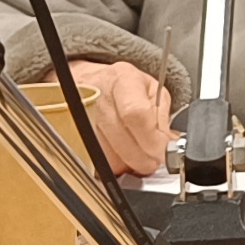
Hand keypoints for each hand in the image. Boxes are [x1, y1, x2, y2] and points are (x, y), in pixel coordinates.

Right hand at [62, 59, 172, 175]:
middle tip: (153, 161)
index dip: (151, 139)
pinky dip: (111, 165)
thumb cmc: (123, 87)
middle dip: (143, 158)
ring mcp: (81, 115)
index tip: (162, 151)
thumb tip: (170, 146)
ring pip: (107, 156)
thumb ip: (162, 119)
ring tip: (136, 155)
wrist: (90, 81)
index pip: (135, 113)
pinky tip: (119, 155)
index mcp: (123, 80)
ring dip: (127, 164)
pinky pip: (95, 161)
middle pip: (121, 139)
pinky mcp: (74, 134)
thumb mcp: (152, 92)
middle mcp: (99, 96)